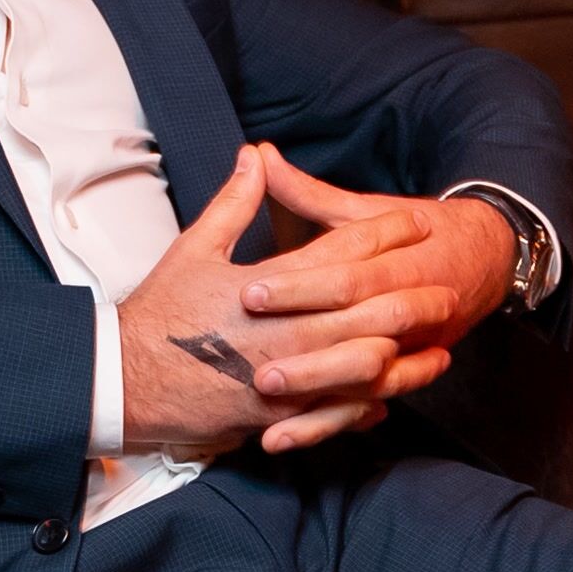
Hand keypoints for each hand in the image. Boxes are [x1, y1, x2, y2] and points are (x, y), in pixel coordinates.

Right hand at [110, 145, 489, 458]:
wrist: (121, 382)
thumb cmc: (158, 313)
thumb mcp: (193, 249)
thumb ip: (234, 204)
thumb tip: (255, 156)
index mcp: (270, 285)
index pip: (342, 253)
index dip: (384, 235)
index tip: (416, 221)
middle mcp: (287, 331)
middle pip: (369, 310)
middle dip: (414, 295)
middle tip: (450, 284)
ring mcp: (286, 378)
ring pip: (365, 366)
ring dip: (407, 355)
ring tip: (439, 344)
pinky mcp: (277, 415)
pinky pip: (337, 411)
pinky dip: (367, 402)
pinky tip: (390, 396)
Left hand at [229, 148, 514, 449]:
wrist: (490, 260)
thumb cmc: (423, 231)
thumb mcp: (369, 208)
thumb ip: (310, 192)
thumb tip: (258, 157)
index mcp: (401, 263)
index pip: (347, 277)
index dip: (299, 287)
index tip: (250, 292)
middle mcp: (410, 311)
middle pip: (358, 335)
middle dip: (306, 354)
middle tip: (254, 368)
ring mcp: (410, 350)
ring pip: (363, 382)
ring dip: (316, 397)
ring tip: (265, 403)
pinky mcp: (401, 376)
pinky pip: (362, 410)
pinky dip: (323, 426)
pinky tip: (278, 439)